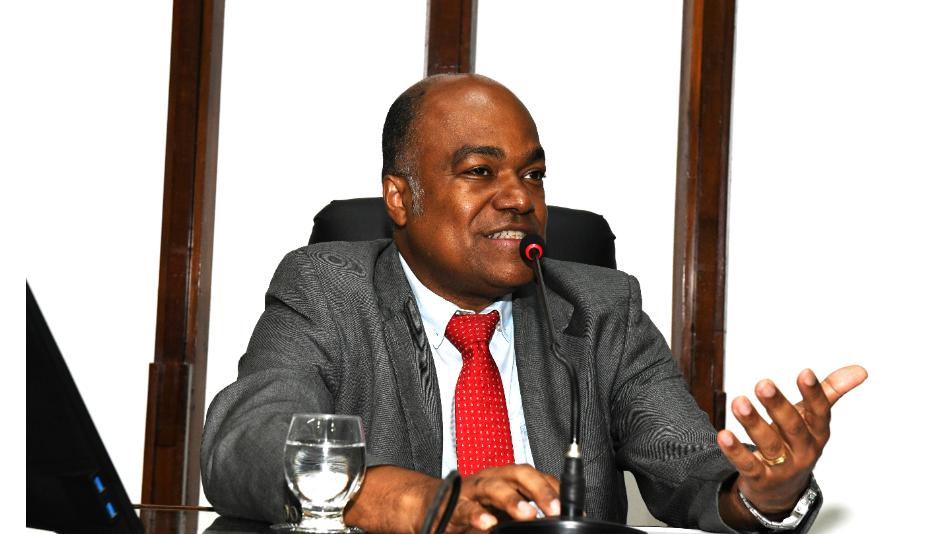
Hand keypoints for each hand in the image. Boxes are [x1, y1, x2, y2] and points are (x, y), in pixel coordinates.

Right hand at [436, 464, 559, 532]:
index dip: (556, 489)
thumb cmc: (472, 505)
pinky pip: (466, 509)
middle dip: (540, 490)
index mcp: (507, 478)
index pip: (538, 476)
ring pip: (494, 488)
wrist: (431, 505)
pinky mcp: (454, 507)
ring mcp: (472, 491)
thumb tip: (557, 520)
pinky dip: (477, 516)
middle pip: (519, 474)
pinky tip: (487, 523)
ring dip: (512, 500)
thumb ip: (525, 512)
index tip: (573, 508)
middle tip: (555, 509)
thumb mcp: (503, 508)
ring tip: (527, 513)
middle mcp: (492, 479)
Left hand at [716, 365, 867, 517]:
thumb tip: (860, 370)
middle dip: (778, 406)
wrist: (781, 491)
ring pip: (769, 444)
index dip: (813, 393)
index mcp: (817, 433)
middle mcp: (803, 450)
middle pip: (792, 427)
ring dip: (753, 423)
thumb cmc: (795, 443)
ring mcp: (783, 467)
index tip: (805, 372)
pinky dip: (735, 451)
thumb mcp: (812, 419)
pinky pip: (748, 465)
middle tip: (763, 385)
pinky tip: (724, 435)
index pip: (819, 412)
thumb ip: (830, 392)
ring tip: (738, 402)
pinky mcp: (761, 480)